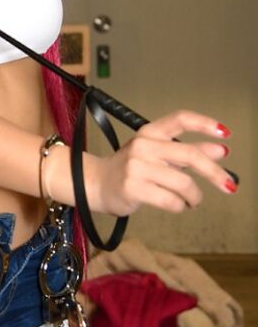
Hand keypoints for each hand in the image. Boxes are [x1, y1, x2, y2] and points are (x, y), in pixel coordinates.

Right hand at [87, 110, 234, 216]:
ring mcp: (136, 167)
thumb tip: (220, 150)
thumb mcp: (159, 154)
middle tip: (229, 185)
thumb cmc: (132, 169)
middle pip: (190, 155)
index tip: (225, 134)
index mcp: (150, 132)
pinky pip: (171, 201)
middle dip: (215, 173)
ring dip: (194, 197)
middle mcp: (143, 145)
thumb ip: (189, 151)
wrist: (97, 183)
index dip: (204, 124)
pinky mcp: (133, 188)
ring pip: (183, 183)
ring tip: (192, 200)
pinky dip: (181, 206)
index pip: (180, 119)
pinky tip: (178, 206)